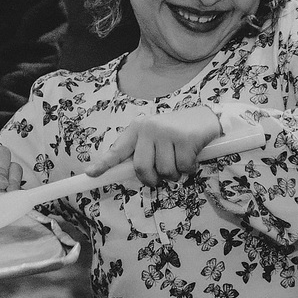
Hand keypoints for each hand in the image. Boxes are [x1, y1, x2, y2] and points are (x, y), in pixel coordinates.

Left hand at [85, 106, 221, 186]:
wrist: (207, 118)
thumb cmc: (178, 133)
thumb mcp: (155, 138)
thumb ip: (142, 153)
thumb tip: (127, 174)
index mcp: (138, 128)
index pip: (117, 149)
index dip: (103, 164)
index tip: (90, 174)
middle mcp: (149, 128)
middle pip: (141, 168)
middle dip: (152, 179)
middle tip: (161, 177)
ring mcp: (167, 132)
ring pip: (164, 171)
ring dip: (175, 174)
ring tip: (181, 160)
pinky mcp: (185, 138)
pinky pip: (183, 168)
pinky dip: (190, 168)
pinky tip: (193, 155)